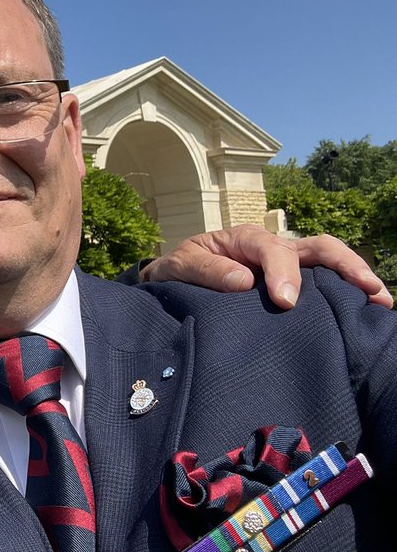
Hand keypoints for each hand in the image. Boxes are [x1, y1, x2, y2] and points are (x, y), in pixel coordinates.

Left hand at [138, 224, 392, 309]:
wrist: (176, 276)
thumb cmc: (180, 269)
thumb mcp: (180, 266)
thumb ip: (207, 271)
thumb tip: (245, 282)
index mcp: (244, 239)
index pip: (271, 249)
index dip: (282, 273)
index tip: (285, 302)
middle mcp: (273, 248)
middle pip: (316, 246)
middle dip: (345, 264)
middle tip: (368, 289)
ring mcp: (288, 264)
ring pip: (329, 261)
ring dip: (357, 276)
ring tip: (382, 300)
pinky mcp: (295, 283)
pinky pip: (325, 283)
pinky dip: (347, 293)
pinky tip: (367, 312)